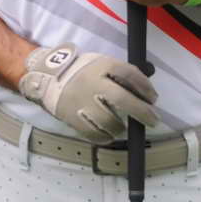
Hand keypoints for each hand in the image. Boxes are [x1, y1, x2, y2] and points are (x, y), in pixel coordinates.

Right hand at [17, 42, 158, 141]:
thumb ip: (119, 74)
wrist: (47, 78)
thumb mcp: (100, 64)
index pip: (129, 73)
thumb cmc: (81, 72)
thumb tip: (144, 92)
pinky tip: (109, 136)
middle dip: (141, 111)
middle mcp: (92, 83)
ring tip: (122, 128)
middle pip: (121, 99)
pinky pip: (92, 133)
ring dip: (120, 127)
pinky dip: (104, 137)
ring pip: (108, 120)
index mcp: (101, 66)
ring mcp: (81, 101)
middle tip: (153, 120)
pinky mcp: (72, 117)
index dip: (145, 87)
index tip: (153, 98)